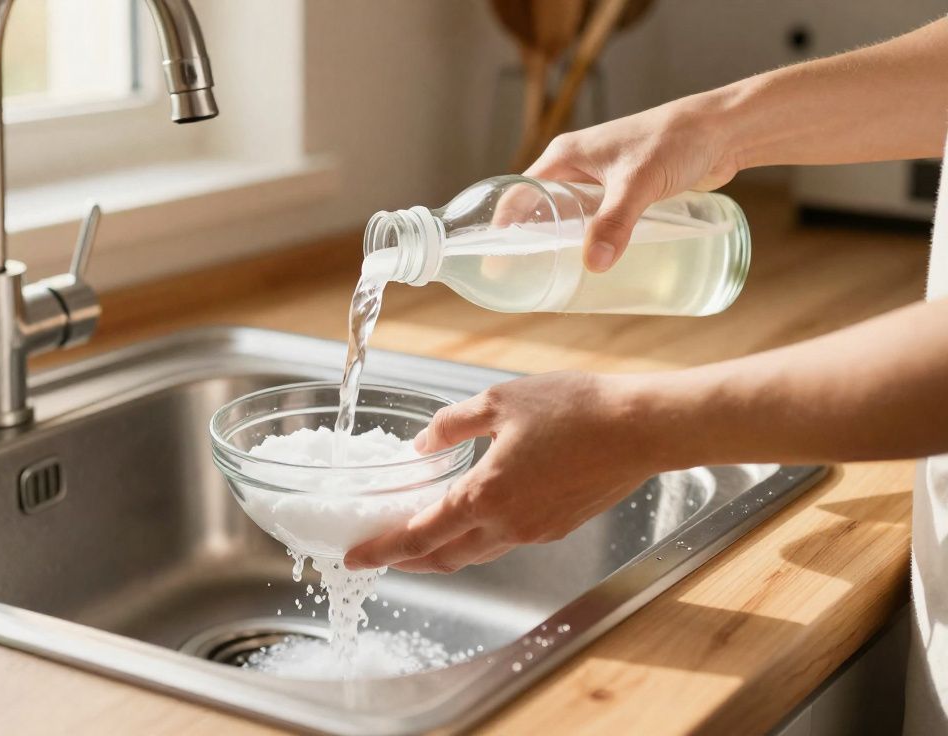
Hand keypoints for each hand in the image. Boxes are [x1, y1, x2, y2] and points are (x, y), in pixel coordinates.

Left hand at [344, 372, 664, 573]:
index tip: (354, 558)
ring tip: (419, 536)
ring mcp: (534, 531)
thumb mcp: (499, 400)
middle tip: (380, 553)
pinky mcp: (556, 527)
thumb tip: (423, 444)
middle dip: (407, 561)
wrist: (641, 429)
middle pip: (444, 557)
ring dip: (442, 551)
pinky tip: (473, 515)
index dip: (381, 550)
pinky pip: (505, 541)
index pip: (418, 536)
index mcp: (484, 496)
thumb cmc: (574, 408)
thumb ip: (451, 425)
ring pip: (475, 553)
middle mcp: (507, 525)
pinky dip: (477, 537)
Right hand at [523, 96, 740, 271]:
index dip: (503, 227)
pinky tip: (595, 263)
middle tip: (527, 278)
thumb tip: (593, 264)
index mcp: (565, 157)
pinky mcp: (624, 190)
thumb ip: (614, 223)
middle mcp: (576, 167)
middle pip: (540, 209)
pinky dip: (590, 240)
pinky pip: (596, 220)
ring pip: (569, 217)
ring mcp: (600, 179)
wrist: (722, 130)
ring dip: (563, 243)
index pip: (518, 193)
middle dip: (531, 242)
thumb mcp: (637, 184)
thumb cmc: (675, 141)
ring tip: (557, 278)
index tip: (497, 261)